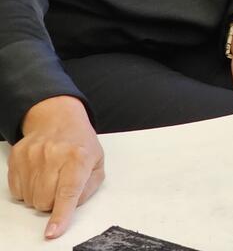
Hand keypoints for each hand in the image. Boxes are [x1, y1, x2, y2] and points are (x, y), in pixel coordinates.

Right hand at [8, 95, 104, 238]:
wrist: (58, 119)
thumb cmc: (80, 143)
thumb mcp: (97, 162)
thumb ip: (89, 188)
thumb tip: (72, 207)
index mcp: (78, 157)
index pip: (68, 192)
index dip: (61, 215)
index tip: (52, 232)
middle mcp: (53, 155)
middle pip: (45, 201)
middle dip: (53, 202)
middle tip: (60, 186)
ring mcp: (32, 155)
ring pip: (30, 199)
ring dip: (40, 196)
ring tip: (51, 177)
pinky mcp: (16, 157)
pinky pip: (17, 191)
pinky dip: (27, 190)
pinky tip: (38, 174)